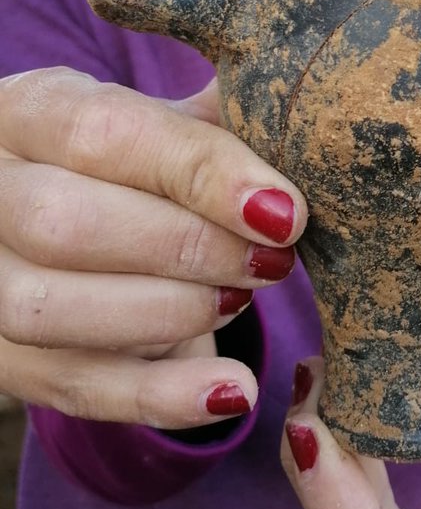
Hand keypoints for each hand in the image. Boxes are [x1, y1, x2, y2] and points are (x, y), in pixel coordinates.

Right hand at [0, 67, 305, 426]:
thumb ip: (220, 121)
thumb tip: (305, 129)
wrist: (81, 216)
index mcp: (27, 111)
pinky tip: (233, 392)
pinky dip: (158, 396)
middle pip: (63, 223)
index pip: (104, 132)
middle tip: (272, 260)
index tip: (285, 210)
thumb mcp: (167, 120)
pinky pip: (69, 386)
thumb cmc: (137, 163)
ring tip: (242, 299)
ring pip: (49, 310)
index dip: (201, 173)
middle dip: (187, 248)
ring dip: (169, 313)